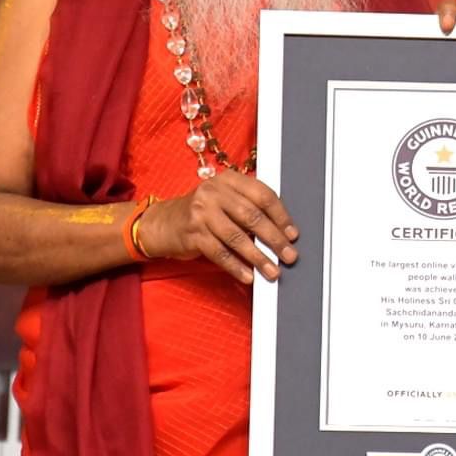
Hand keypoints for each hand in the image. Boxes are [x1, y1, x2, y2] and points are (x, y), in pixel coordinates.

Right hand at [136, 173, 298, 283]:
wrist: (163, 223)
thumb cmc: (203, 212)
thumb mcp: (224, 199)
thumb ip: (249, 207)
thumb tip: (282, 231)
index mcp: (228, 179)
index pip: (262, 195)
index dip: (281, 216)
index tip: (293, 234)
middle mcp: (214, 192)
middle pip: (252, 216)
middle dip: (274, 239)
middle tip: (289, 255)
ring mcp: (201, 213)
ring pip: (237, 237)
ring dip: (258, 257)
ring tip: (272, 271)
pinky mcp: (192, 234)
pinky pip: (220, 253)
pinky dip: (236, 267)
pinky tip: (248, 276)